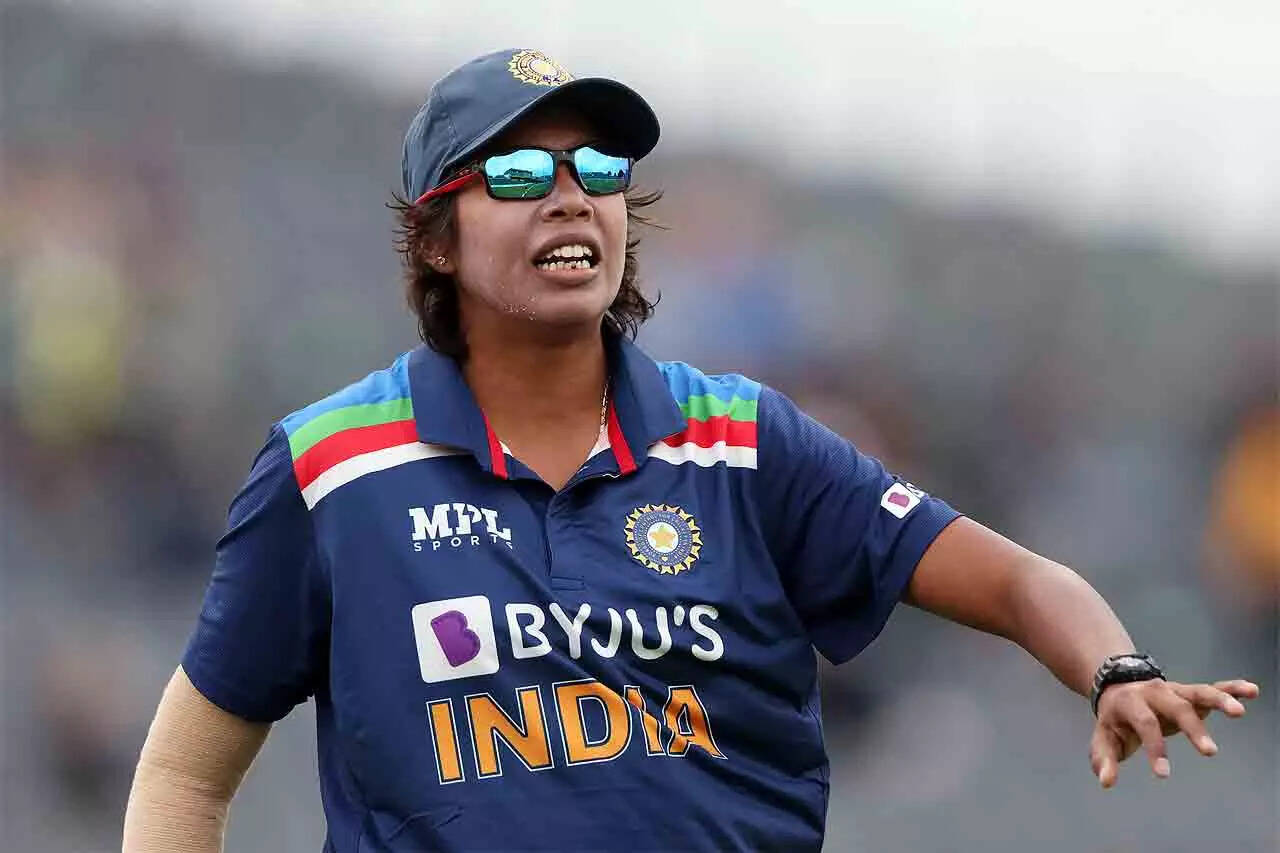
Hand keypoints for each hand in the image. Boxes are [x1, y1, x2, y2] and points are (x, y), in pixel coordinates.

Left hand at [1089, 678, 1259, 787]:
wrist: (1118, 687)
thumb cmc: (1115, 720)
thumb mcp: (1104, 737)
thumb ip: (1104, 759)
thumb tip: (1106, 782)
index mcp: (1131, 702)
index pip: (1144, 724)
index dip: (1153, 748)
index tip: (1163, 774)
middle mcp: (1155, 692)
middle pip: (1176, 708)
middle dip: (1193, 729)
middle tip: (1210, 753)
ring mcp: (1175, 690)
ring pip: (1199, 692)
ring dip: (1220, 700)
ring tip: (1239, 712)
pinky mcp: (1190, 692)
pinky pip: (1213, 688)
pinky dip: (1232, 688)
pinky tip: (1251, 691)